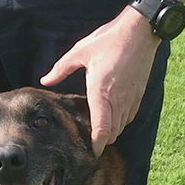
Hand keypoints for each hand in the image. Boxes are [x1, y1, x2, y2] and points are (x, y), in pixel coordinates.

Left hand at [41, 8, 160, 154]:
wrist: (140, 32)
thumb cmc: (109, 40)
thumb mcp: (80, 52)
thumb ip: (61, 69)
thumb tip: (45, 81)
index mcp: (101, 92)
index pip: (101, 130)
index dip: (96, 146)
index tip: (90, 153)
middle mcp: (118, 100)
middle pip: (112, 134)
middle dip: (102, 141)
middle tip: (90, 141)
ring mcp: (130, 98)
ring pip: (121, 127)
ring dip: (111, 131)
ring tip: (100, 129)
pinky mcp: (139, 94)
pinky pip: (129, 116)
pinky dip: (121, 121)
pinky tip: (112, 114)